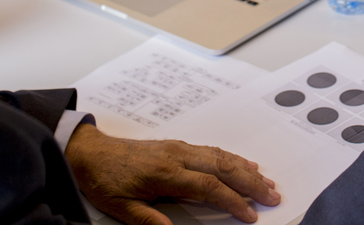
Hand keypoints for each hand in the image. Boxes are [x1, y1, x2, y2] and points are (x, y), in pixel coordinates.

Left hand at [65, 124, 280, 224]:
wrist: (90, 153)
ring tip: (267, 182)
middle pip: (224, 168)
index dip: (233, 202)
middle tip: (273, 196)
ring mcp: (179, 148)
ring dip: (247, 170)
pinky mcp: (177, 146)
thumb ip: (150, 221)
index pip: (209, 187)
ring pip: (222, 156)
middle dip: (251, 183)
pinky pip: (212, 151)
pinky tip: (245, 164)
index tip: (251, 215)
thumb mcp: (122, 208)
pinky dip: (233, 158)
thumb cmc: (105, 179)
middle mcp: (178, 156)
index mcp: (166, 172)